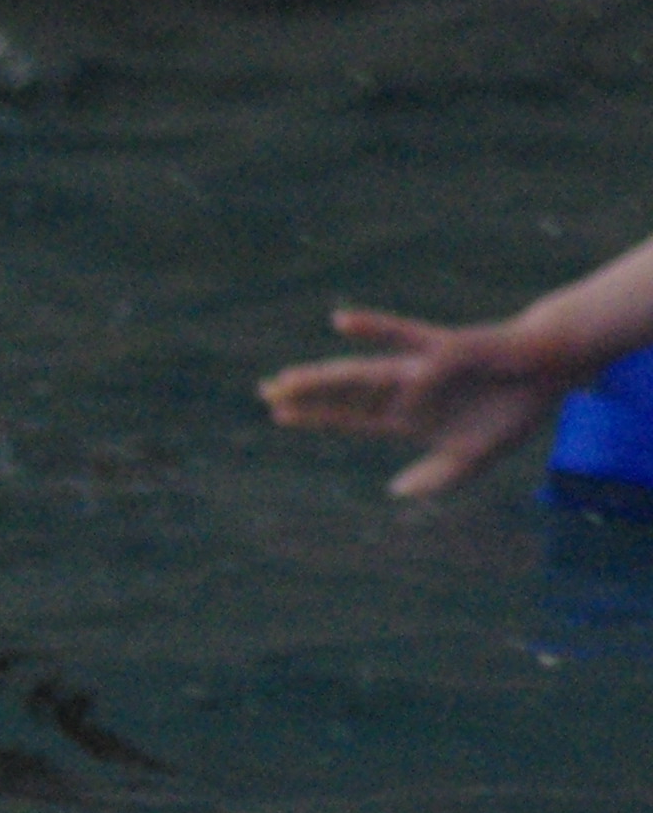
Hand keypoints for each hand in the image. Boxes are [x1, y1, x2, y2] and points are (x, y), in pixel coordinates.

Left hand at [259, 307, 572, 498]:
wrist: (550, 372)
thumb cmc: (512, 410)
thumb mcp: (473, 458)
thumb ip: (437, 477)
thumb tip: (397, 492)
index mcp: (409, 418)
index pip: (351, 418)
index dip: (315, 418)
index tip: (278, 416)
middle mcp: (406, 393)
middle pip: (345, 397)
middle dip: (305, 396)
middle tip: (262, 393)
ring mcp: (422, 370)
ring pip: (362, 375)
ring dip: (325, 378)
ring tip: (284, 380)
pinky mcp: (445, 348)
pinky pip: (404, 335)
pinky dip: (374, 329)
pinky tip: (341, 320)